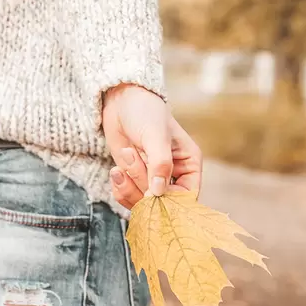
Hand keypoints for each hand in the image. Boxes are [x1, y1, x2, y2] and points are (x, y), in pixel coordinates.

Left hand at [102, 82, 201, 210]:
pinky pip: (128, 197)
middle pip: (162, 204)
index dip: (169, 201)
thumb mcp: (155, 135)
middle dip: (142, 185)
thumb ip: (160, 164)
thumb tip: (158, 193)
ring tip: (126, 154)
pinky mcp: (134, 179)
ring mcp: (152, 179)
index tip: (151, 193)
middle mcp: (173, 176)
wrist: (121, 101)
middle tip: (130, 157)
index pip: (186, 197)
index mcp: (189, 165)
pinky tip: (116, 170)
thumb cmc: (145, 111)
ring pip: (143, 203)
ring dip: (129, 185)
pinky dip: (120, 188)